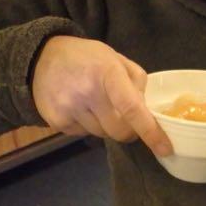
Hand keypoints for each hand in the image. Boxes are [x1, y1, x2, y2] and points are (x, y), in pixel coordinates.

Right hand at [31, 36, 172, 155]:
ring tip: (95, 103)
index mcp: (108, 73)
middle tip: (125, 117)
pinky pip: (83, 134)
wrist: (41, 58)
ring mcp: (70, 108)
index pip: (132, 108)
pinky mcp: (57, 121)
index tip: (164, 148)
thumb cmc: (86, 57)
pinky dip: (87, 125)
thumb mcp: (114, 57)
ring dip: (106, 125)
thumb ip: (136, 80)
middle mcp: (88, 92)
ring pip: (102, 135)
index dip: (150, 131)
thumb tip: (147, 109)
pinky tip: (79, 106)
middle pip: (119, 131)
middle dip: (128, 130)